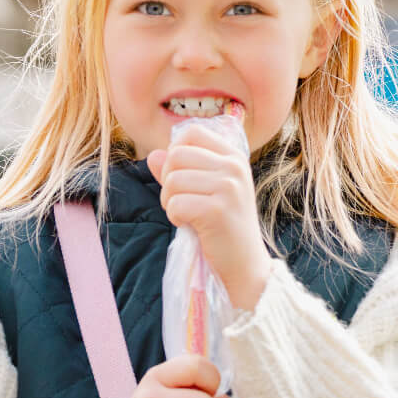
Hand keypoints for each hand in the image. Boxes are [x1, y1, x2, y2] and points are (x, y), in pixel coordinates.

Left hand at [148, 130, 271, 310]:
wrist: (245, 264)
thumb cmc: (224, 226)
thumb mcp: (207, 191)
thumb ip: (181, 171)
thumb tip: (153, 155)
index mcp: (234, 156)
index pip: (191, 133)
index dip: (175, 154)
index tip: (184, 178)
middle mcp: (234, 167)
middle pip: (176, 155)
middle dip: (168, 180)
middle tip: (182, 202)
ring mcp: (228, 187)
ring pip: (172, 180)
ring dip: (169, 201)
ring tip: (187, 215)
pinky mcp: (217, 210)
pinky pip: (175, 204)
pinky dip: (175, 217)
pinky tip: (191, 225)